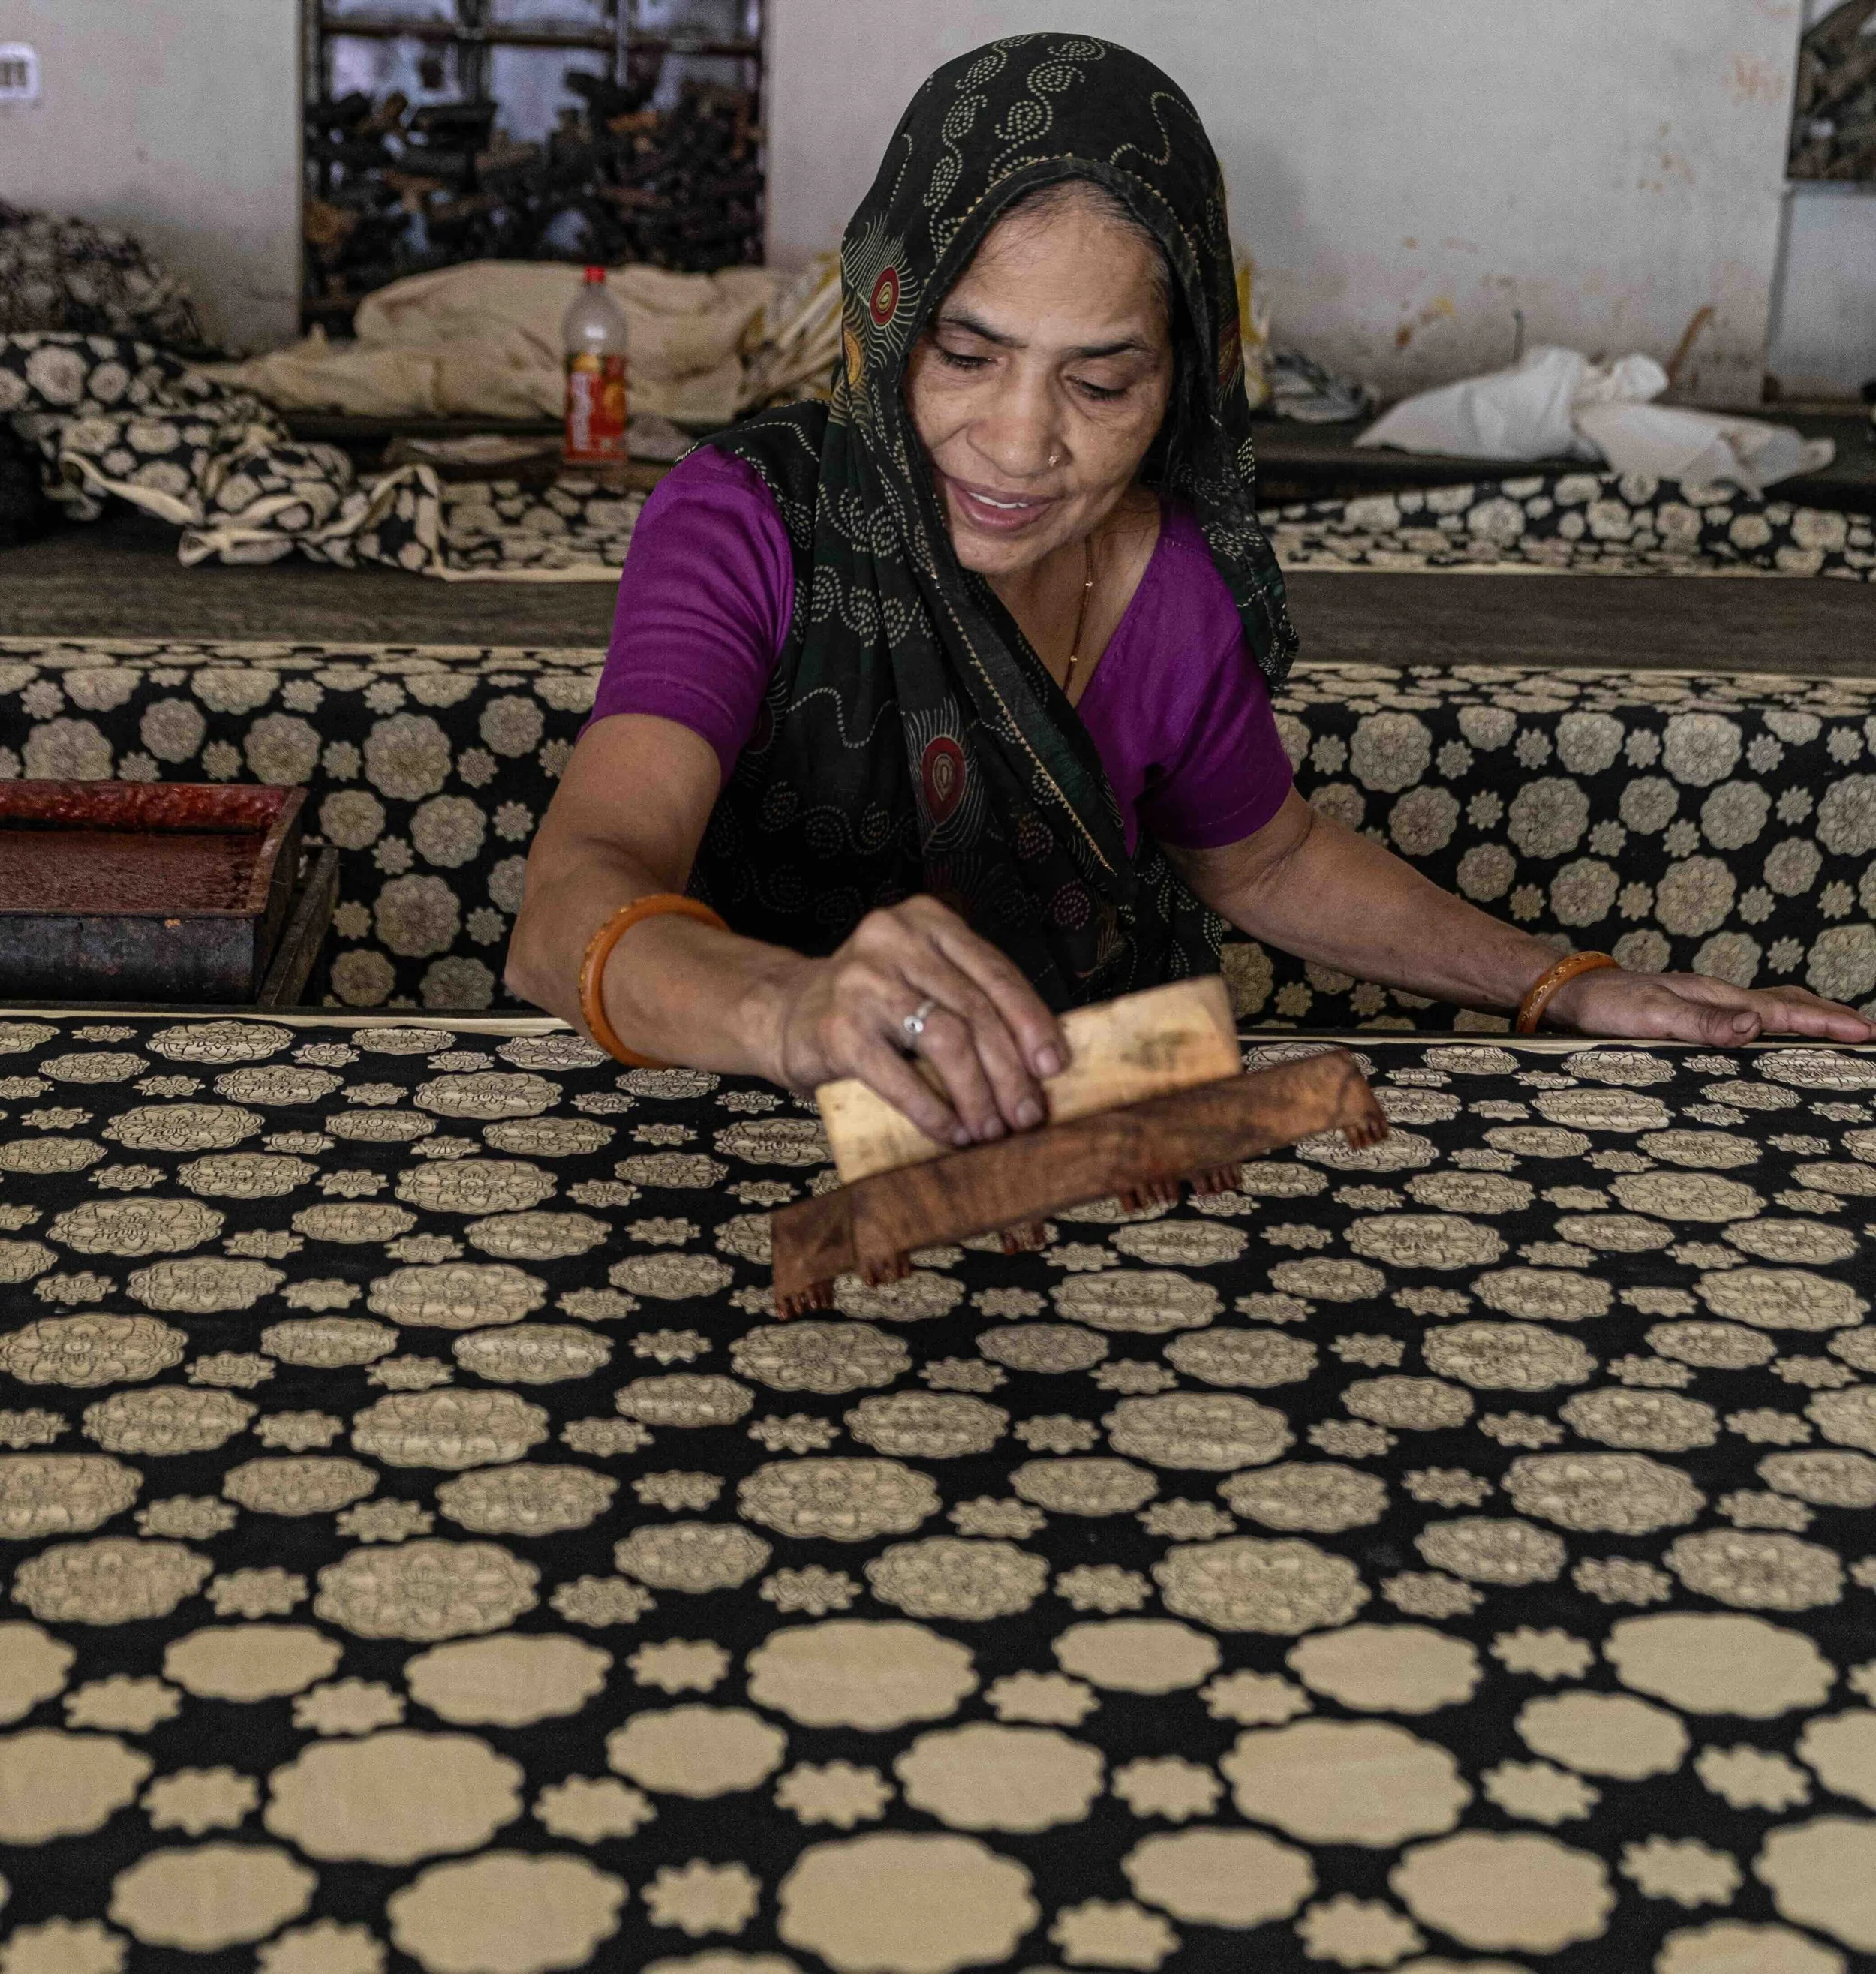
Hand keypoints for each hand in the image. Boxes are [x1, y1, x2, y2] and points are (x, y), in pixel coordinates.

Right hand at [763, 896, 1066, 1146]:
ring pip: (948, 1040)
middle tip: (1028, 1114)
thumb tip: (1042, 1060)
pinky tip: (953, 1133)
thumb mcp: (921, 981)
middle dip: (1010, 1071)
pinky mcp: (839, 1028)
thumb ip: (969, 999)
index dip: (1032, 1023)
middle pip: (977, 1010)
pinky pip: (901, 1076)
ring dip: (978, 1095)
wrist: (784, 1014)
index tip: (1054, 1067)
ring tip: (992, 1130)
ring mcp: (863, 981)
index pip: (996, 972)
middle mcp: (894, 939)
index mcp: (926, 921)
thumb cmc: (871, 1007)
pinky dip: (934, 1110)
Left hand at [1546, 967, 1875, 1045]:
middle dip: (1832, 1017)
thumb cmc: (1608, 1007)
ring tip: (1843, 1032)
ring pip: (1773, 1007)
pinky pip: (1751, 1016)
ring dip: (1810, 1018)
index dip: (1826, 1025)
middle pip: (1789, 1003)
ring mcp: (1707, 1003)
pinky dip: (1780, 1024)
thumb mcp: (1652, 1018)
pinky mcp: (1695, 1013)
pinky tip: (1779, 1037)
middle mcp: (1718, 997)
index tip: (1866, 1035)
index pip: (1783, 1012)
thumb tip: (1757, 1026)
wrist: (1572, 995)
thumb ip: (1704, 1023)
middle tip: (1870, 1033)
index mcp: (1716, 997)